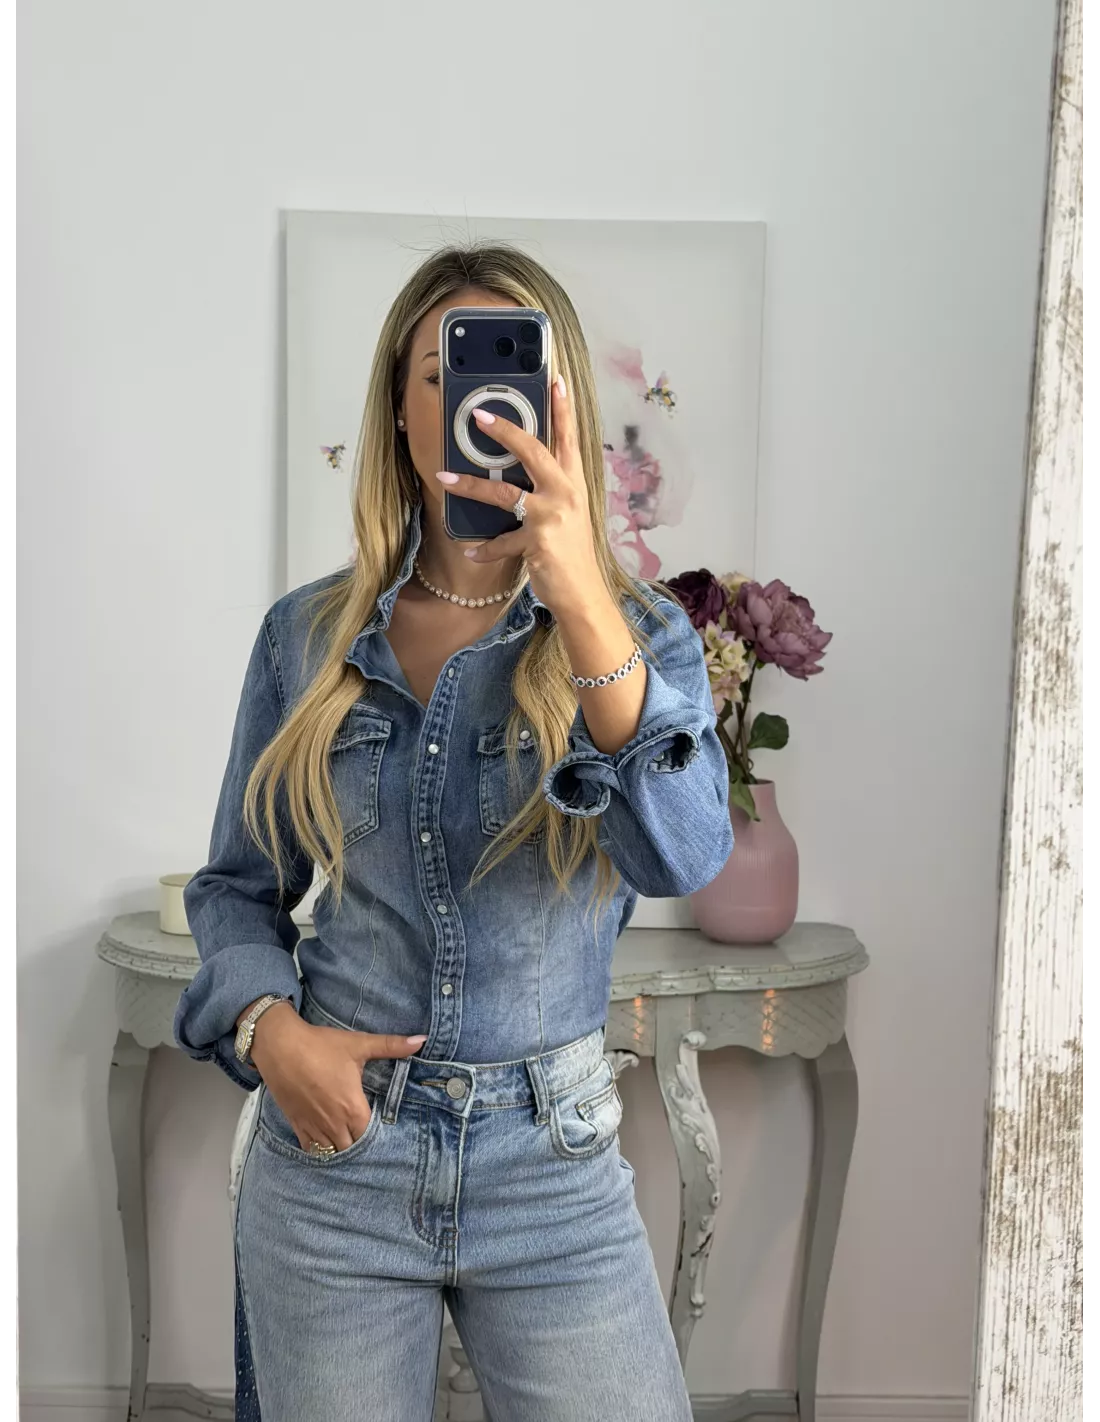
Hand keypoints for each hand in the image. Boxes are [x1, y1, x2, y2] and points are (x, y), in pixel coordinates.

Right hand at [249, 1003, 426, 1151]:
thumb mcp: (359, 1044)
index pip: (370, 1137)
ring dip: (341, 1150)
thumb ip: (391, 1046)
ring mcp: (314, 1126)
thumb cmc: (321, 1045)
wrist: (280, 1046)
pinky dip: (320, 1150)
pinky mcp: (296, 1124)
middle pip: (352, 1149)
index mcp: (353, 1108)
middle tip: (367, 1138)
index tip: (383, 1133)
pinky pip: (311, 1149)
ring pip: (332, 1152)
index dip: (378, 1137)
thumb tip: (421, 1040)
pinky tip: (327, 1143)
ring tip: (350, 1143)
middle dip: (360, 1146)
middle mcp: (334, 1123)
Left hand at [434, 375, 605, 617]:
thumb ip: (550, 491)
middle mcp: (565, 493)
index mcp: (574, 483)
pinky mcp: (537, 543)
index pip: (569, 438)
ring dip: (470, 485)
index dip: (562, 409)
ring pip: (504, 493)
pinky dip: (484, 548)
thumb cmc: (573, 553)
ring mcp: (551, 517)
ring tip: (444, 477)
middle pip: (533, 451)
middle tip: (478, 415)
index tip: (556, 379)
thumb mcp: (568, 514)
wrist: (584, 593)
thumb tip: (519, 475)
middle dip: (504, 431)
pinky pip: (500, 541)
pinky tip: (471, 550)